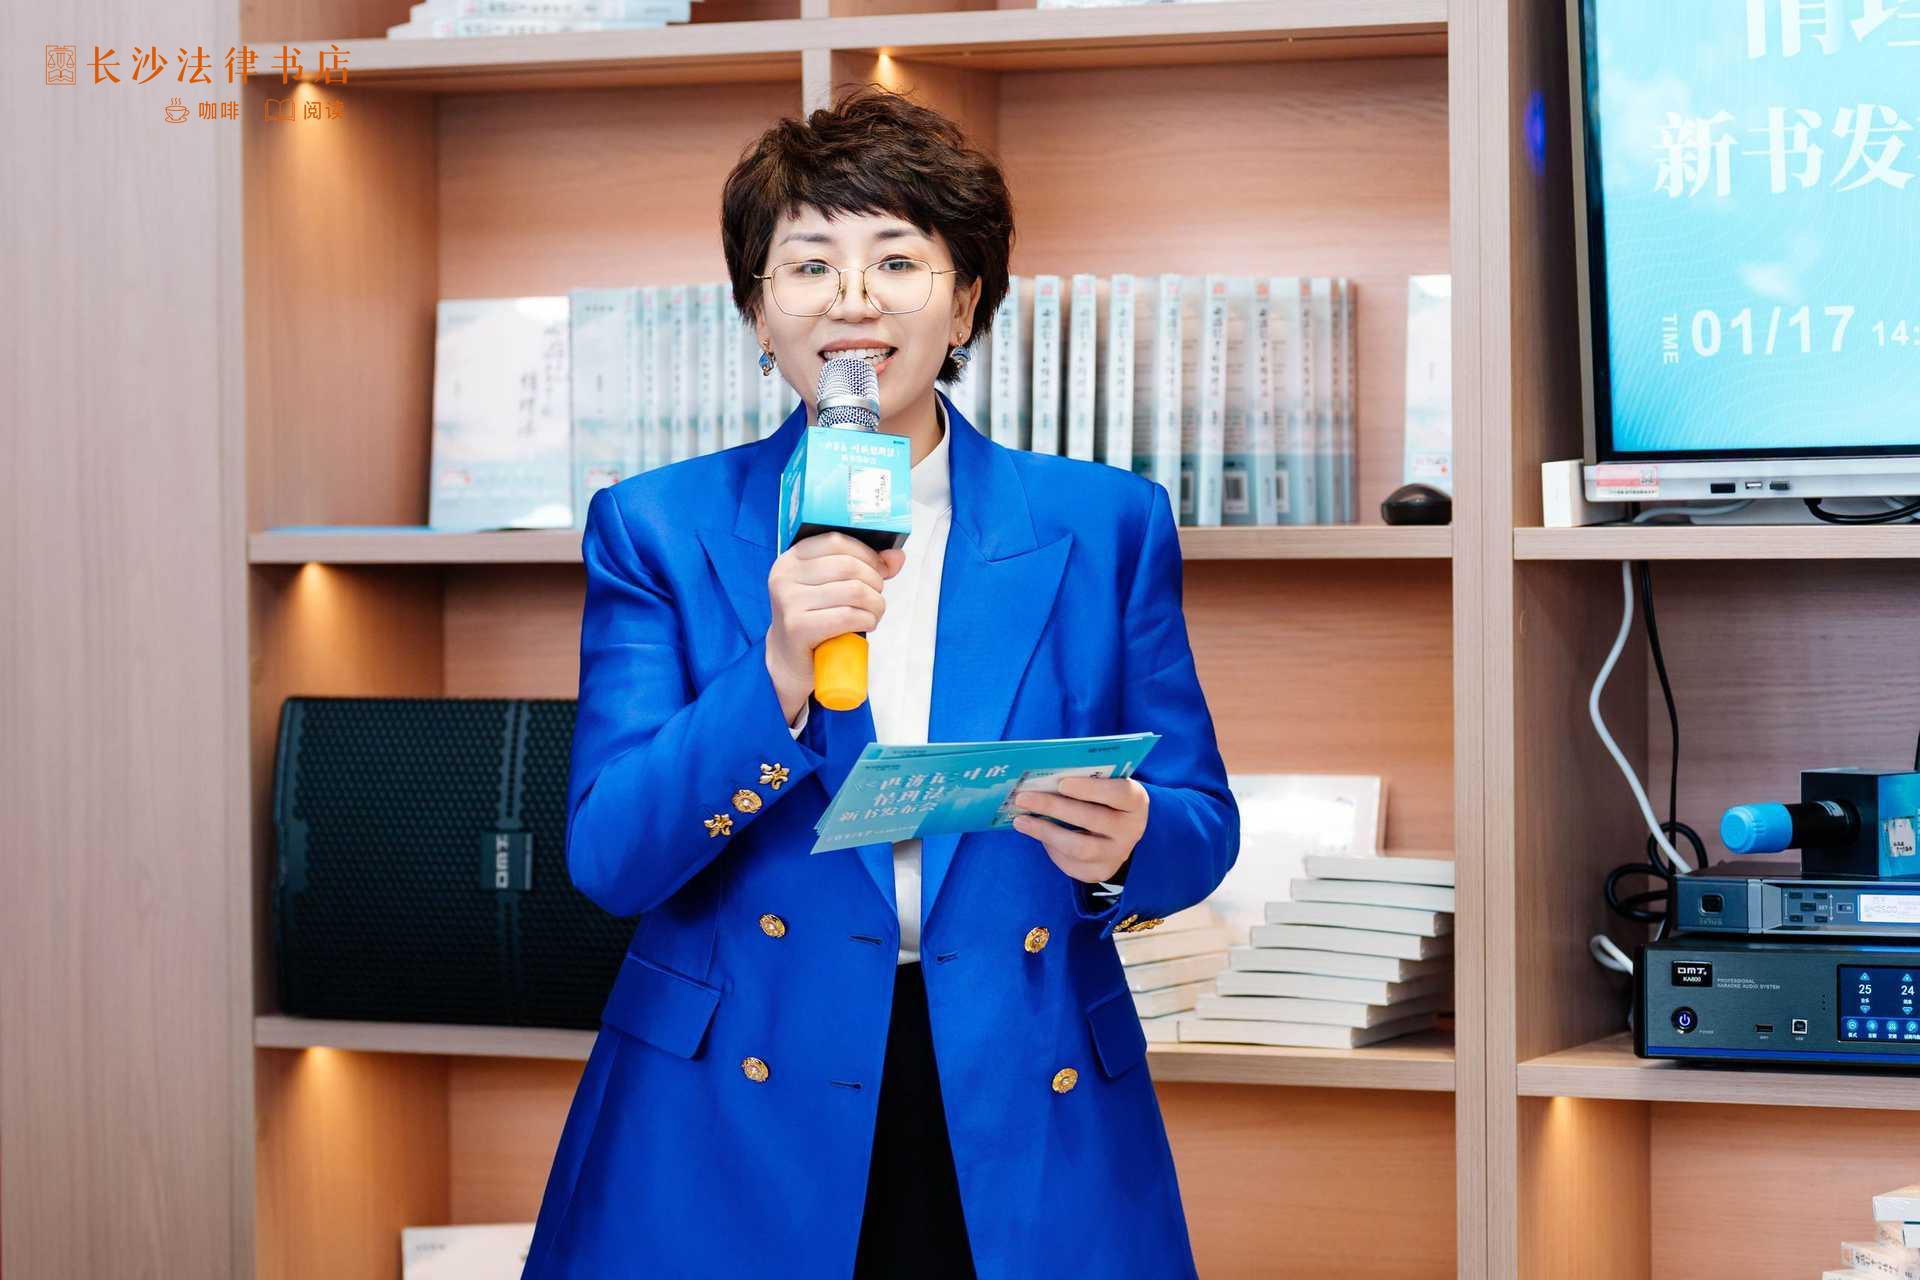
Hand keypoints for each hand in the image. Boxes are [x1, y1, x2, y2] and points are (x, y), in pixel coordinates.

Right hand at [765, 532, 905, 719]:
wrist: (791, 659)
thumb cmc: (817, 617)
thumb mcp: (836, 586)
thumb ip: (866, 567)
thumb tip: (897, 556)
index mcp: (792, 558)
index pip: (835, 541)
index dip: (867, 553)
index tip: (880, 569)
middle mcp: (785, 576)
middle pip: (848, 566)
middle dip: (875, 582)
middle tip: (876, 598)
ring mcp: (788, 601)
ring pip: (853, 591)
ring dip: (875, 604)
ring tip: (873, 614)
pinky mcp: (797, 627)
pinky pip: (847, 616)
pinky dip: (867, 620)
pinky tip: (866, 625)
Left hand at [1010, 776, 1148, 884]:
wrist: (1119, 833)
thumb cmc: (1105, 799)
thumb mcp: (1105, 785)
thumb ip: (1085, 778)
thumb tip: (1043, 775)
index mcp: (1135, 801)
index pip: (1118, 793)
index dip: (1090, 789)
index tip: (1061, 783)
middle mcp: (1131, 829)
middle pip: (1092, 820)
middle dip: (1054, 807)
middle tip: (1024, 798)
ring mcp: (1118, 854)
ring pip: (1080, 848)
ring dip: (1046, 832)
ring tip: (1021, 820)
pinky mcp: (1101, 872)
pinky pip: (1072, 864)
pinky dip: (1051, 848)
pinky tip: (1036, 833)